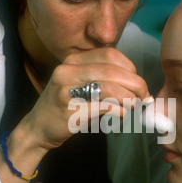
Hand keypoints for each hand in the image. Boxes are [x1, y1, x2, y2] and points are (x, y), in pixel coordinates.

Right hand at [21, 47, 149, 151]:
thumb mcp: (80, 85)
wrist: (37, 128)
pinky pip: (103, 106)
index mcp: (73, 60)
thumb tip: (137, 86)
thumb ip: (104, 79)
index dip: (130, 68)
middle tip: (143, 96)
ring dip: (128, 98)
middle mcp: (68, 70)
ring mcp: (67, 90)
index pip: (110, 55)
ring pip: (109, 87)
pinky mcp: (70, 110)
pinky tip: (122, 115)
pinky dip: (119, 111)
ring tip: (133, 106)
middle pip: (112, 70)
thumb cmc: (65, 107)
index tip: (137, 83)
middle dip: (135, 83)